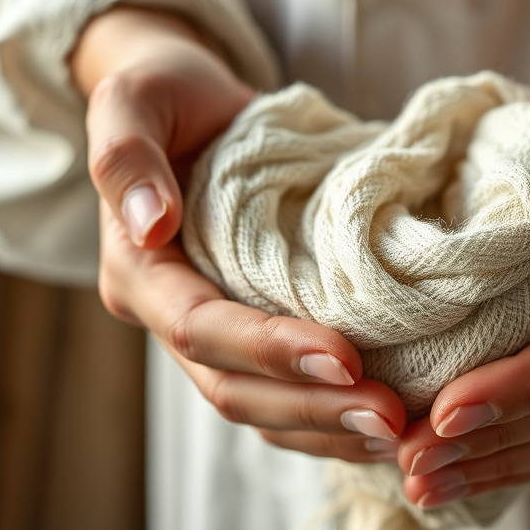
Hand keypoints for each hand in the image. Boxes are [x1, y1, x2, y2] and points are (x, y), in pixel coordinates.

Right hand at [78, 7, 405, 460]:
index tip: (346, 357)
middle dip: (313, 408)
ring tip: (404, 433)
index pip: (200, 328)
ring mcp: (214, 335)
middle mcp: (171, 317)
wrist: (191, 109)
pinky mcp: (253, 335)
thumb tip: (151, 223)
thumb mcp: (134, 101)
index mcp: (139, 272)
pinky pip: (287, 396)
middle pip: (234, 388)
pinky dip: (332, 418)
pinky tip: (389, 426)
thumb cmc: (166, 96)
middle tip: (394, 419)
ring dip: (330, 428)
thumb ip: (126, 155)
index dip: (269, 349)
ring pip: (264, 409)